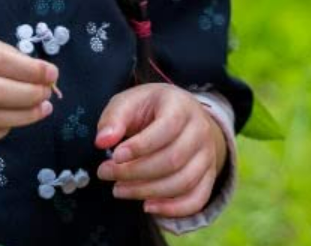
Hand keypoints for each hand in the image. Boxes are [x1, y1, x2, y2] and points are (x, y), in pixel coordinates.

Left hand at [94, 84, 227, 218]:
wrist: (181, 114)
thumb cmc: (150, 109)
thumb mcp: (129, 102)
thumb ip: (114, 118)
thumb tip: (102, 141)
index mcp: (181, 106)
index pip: (167, 128)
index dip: (141, 146)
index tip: (115, 155)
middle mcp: (200, 130)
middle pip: (173, 159)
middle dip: (135, 172)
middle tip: (106, 173)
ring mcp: (207, 154)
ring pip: (183, 182)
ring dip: (147, 191)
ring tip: (119, 189)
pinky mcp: (208, 175)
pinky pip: (197, 199)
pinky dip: (173, 209)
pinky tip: (147, 206)